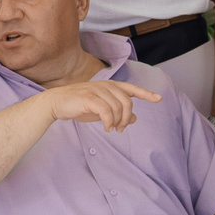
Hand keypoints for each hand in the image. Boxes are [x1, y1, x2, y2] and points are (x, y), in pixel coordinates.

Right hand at [41, 78, 160, 132]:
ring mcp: (97, 90)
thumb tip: (135, 119)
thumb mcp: (101, 111)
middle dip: (127, 118)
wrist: (56, 103)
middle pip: (127, 102)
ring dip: (117, 122)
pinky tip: (106, 127)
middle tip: (120, 129)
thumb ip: (118, 113)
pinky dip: (109, 122)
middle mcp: (106, 86)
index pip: (132, 89)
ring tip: (111, 129)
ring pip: (118, 108)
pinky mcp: (89, 97)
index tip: (159, 99)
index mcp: (110, 86)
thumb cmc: (78, 106)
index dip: (146, 94)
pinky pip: (107, 111)